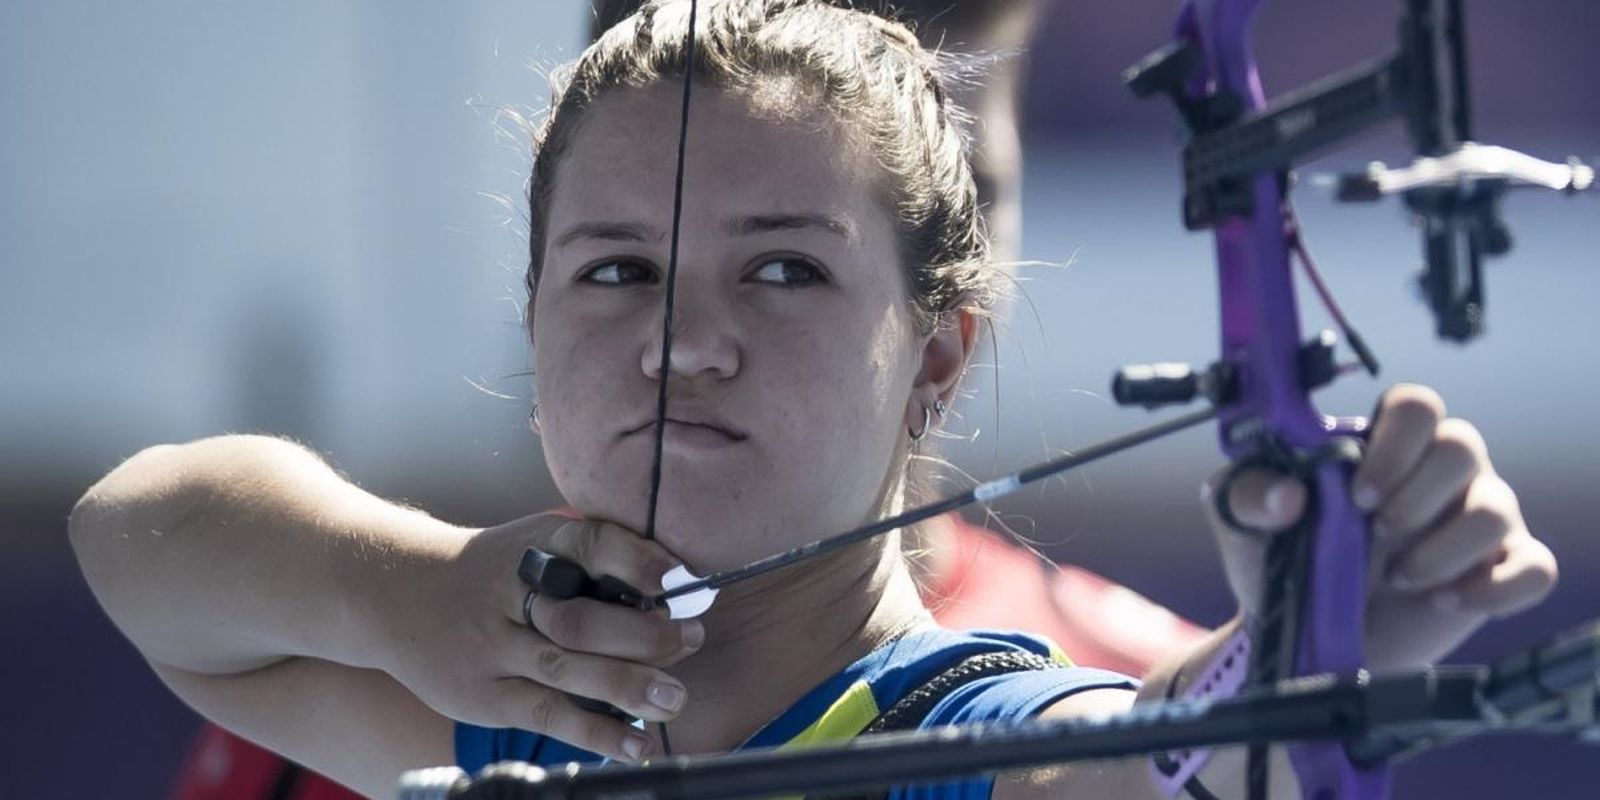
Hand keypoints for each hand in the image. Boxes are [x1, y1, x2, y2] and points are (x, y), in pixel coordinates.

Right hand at [380, 514, 702, 761]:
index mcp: (534, 545)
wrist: (396, 593)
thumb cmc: (492, 572)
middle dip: (643, 633)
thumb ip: (593, 558)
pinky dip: (596, 732)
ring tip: (674, 698)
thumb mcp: (532, 543)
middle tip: (692, 640)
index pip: (589, 544)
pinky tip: (636, 743)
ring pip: (565, 669)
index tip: (677, 579)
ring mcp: (492, 648)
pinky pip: (547, 715)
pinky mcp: (485, 695)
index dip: (634, 561)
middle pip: (580, 617)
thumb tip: (676, 584)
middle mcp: (509, 594)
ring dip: (626, 685)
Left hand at [1204, 383, 1557, 669]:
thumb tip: (1286, 493)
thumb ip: (1248, 494)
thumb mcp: (1243, 523)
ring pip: (1497, 508)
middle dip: (1416, 495)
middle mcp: (1438, 473)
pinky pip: (1534, 568)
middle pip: (1462, 444)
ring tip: (1398, 577)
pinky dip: (1495, 588)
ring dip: (1443, 549)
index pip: (1416, 404)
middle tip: (1377, 532)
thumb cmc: (1281, 561)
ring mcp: (1474, 520)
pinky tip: (1445, 601)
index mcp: (1383, 446)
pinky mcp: (1498, 572)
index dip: (1395, 442)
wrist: (1301, 636)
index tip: (1356, 493)